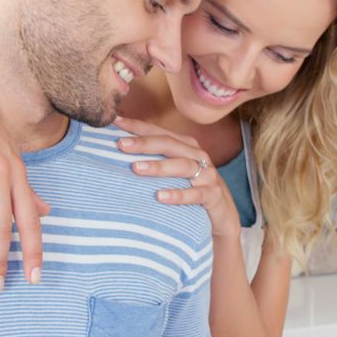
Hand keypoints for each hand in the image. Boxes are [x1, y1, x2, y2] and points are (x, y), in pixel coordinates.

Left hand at [113, 116, 240, 239]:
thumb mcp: (174, 170)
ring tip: (136, 168)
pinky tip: (161, 197)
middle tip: (121, 145)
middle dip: (145, 143)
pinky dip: (179, 194)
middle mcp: (197, 155)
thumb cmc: (190, 187)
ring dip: (159, 167)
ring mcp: (207, 174)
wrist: (222, 213)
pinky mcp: (213, 195)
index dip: (137, 126)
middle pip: (170, 144)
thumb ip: (154, 159)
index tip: (115, 123)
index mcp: (185, 145)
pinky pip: (196, 194)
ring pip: (183, 166)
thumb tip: (117, 149)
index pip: (158, 132)